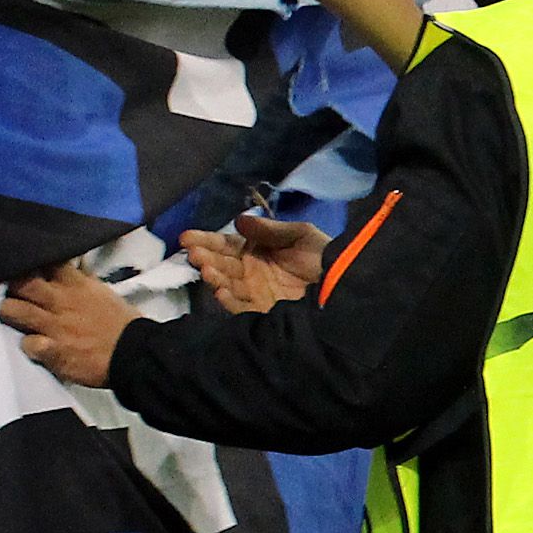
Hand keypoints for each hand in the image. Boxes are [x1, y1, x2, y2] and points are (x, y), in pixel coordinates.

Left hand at [0, 264, 138, 386]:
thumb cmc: (123, 324)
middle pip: (20, 283)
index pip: (45, 261)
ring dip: (9, 312)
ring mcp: (54, 326)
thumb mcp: (104, 294)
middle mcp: (61, 302)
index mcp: (76, 285)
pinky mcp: (53, 351)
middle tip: (10, 291)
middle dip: (11, 285)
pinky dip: (28, 345)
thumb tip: (72, 268)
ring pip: (13, 310)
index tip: (26, 266)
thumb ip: (83, 282)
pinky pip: (27, 344)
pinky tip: (35, 346)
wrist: (137, 355)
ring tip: (12, 317)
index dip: (31, 263)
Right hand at [180, 214, 324, 312]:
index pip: (225, 245)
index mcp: (255, 250)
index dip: (206, 240)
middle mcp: (250, 271)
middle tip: (195, 254)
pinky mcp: (262, 311)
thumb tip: (238, 221)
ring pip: (227, 284)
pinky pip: (240, 307)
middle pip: (222, 264)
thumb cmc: (323, 255)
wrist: (345, 284)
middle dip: (206, 258)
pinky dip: (229, 300)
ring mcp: (254, 292)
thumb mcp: (300, 235)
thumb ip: (270, 229)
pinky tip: (220, 291)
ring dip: (215, 277)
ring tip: (207, 269)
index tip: (187, 238)